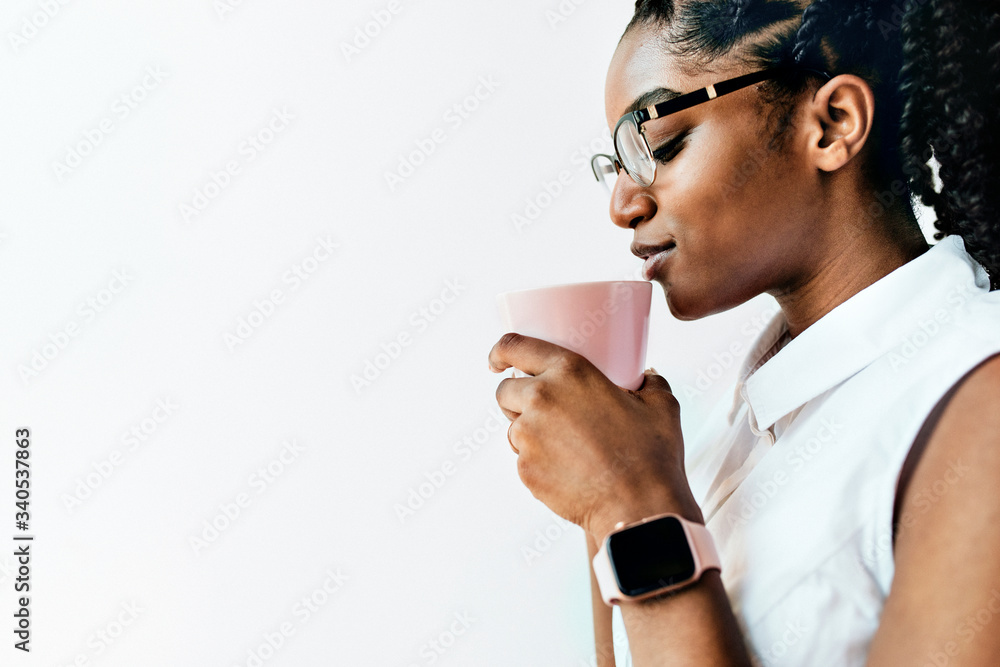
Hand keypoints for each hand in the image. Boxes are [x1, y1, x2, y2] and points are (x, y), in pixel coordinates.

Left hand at [488, 332, 703, 541]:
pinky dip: (539, 462)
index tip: (498, 361)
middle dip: (517, 398)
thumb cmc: (651, 456)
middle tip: (545, 412)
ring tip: (567, 447)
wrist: (638, 508)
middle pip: (505, 391)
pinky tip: (569, 470)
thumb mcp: (661, 406)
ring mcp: (529, 436)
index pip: (514, 347)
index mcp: (570, 371)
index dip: (501, 352)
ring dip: (529, 433)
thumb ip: (649, 383)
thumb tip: (647, 379)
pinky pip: (523, 459)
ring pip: (513, 428)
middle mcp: (542, 398)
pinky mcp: (525, 469)